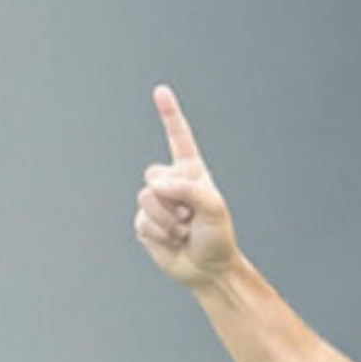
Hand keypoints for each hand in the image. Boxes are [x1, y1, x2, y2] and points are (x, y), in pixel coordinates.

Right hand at [135, 85, 238, 287]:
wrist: (209, 269)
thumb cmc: (217, 238)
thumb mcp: (213, 208)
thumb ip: (187, 189)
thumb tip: (154, 185)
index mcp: (191, 173)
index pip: (179, 139)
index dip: (169, 115)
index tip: (161, 91)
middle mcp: (171, 184)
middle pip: (154, 173)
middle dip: (174, 198)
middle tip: (191, 218)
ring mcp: (156, 202)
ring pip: (147, 198)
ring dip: (168, 220)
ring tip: (185, 231)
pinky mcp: (144, 223)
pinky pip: (143, 220)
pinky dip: (160, 233)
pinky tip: (174, 240)